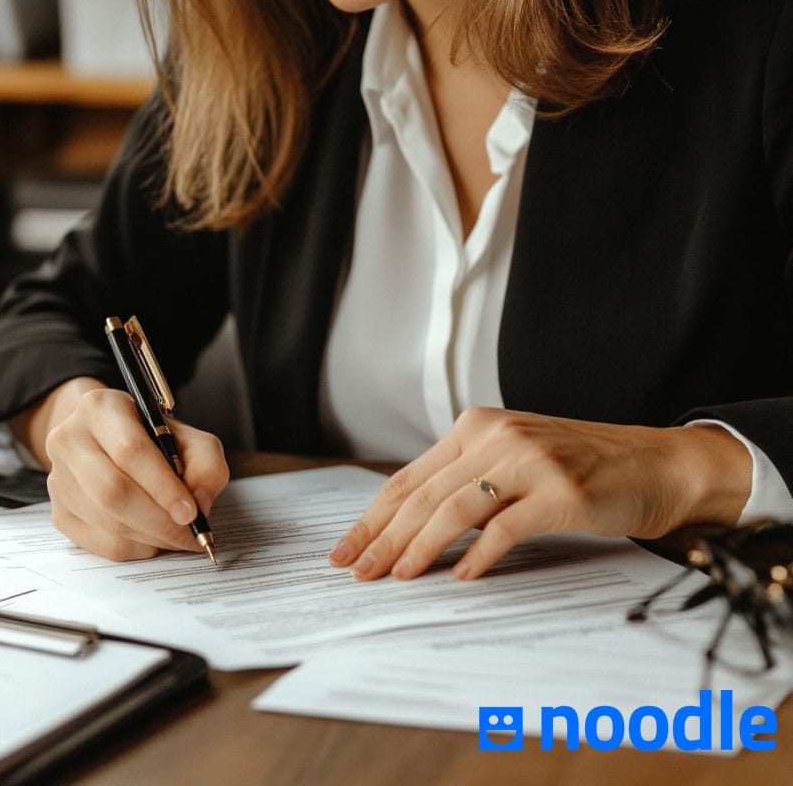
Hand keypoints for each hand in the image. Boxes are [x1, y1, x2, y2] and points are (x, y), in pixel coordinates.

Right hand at [12, 378, 228, 560]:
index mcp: (101, 408)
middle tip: (188, 533)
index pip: (130, 451)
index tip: (190, 511)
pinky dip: (135, 548)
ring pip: (106, 522)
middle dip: (158, 520)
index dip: (163, 486)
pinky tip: (153, 538)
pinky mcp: (59, 513)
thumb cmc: (152, 438)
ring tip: (177, 535)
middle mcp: (69, 439)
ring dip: (150, 537)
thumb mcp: (188, 436)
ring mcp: (58, 479)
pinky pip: (99, 544)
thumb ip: (205, 463)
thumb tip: (198, 502)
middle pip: (112, 492)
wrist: (109, 441)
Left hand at [328, 407, 750, 581]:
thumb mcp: (513, 457)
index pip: (409, 477)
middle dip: (384, 539)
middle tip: (358, 572)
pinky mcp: (560, 491)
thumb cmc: (580, 467)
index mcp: (477, 426)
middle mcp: (497, 436)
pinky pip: (504, 527)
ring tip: (398, 577)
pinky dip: (478, 556)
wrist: (655, 464)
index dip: (373, 518)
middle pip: (423, 495)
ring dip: (420, 548)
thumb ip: (466, 478)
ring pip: (454, 509)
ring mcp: (529, 461)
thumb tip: (408, 525)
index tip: (347, 549)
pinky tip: (462, 577)